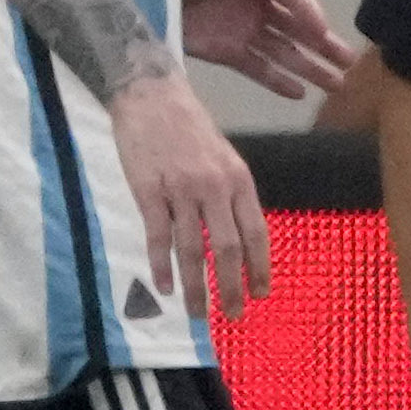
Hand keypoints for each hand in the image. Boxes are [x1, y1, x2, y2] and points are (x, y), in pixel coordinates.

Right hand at [107, 67, 269, 313]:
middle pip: (228, 248)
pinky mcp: (148, 190)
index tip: (261, 294)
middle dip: (232, 288)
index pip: (256, 233)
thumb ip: (232, 195)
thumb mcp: (224, 156)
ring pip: (193, 248)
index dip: (260, 268)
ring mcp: (180, 189)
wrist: (151, 94)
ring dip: (197, 287)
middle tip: (234, 315)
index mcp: (239, 179)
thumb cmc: (189, 127)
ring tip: (198, 313)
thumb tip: (240, 238)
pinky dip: (162, 266)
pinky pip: (158, 236)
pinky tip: (166, 288)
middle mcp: (214, 187)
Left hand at [179, 0, 360, 98]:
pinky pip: (258, 68)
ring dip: (309, 67)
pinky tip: (299, 94)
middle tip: (350, 62)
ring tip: (336, 85)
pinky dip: (277, 80)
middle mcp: (254, 4)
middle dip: (323, 44)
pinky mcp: (226, 51)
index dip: (308, 13)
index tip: (321, 33)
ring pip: (283, 50)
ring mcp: (242, 30)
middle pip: (296, 26)